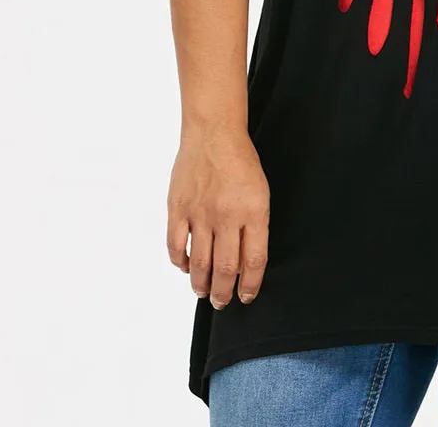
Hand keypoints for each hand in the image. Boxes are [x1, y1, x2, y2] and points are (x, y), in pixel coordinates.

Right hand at [166, 125, 269, 308]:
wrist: (214, 134)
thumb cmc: (242, 163)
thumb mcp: (261, 193)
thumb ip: (255, 226)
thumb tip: (246, 262)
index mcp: (254, 211)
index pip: (254, 260)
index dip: (251, 285)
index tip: (247, 297)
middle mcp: (227, 215)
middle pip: (226, 268)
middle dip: (224, 293)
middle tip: (223, 303)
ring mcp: (200, 213)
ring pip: (200, 263)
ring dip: (201, 284)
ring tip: (205, 292)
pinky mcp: (178, 209)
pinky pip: (176, 246)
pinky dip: (181, 263)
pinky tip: (186, 268)